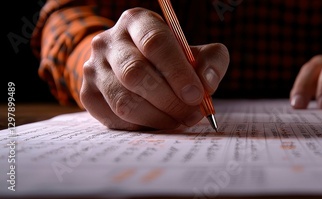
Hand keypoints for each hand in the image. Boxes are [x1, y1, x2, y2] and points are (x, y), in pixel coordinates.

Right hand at [80, 8, 228, 129]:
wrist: (132, 67)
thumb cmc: (170, 59)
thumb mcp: (194, 52)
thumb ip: (211, 62)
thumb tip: (207, 83)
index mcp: (137, 21)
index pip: (155, 42)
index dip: (178, 71)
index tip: (197, 95)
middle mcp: (109, 41)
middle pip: (136, 73)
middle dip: (169, 100)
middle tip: (191, 114)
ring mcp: (94, 69)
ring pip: (124, 100)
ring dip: (158, 117)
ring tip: (178, 120)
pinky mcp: (88, 95)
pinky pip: (115, 118)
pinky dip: (142, 125)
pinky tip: (157, 121)